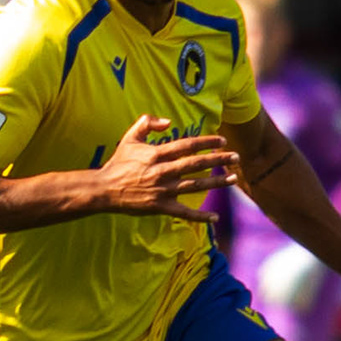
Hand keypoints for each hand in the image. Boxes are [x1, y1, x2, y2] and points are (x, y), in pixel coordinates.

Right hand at [92, 116, 240, 217]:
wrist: (104, 189)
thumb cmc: (118, 162)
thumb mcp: (130, 137)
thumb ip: (148, 123)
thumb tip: (168, 122)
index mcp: (157, 154)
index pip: (188, 145)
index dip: (207, 141)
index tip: (222, 140)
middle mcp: (163, 171)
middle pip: (197, 164)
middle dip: (219, 159)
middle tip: (236, 157)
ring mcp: (163, 190)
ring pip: (195, 185)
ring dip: (216, 182)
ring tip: (233, 178)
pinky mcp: (161, 207)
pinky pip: (184, 213)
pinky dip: (200, 217)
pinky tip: (215, 217)